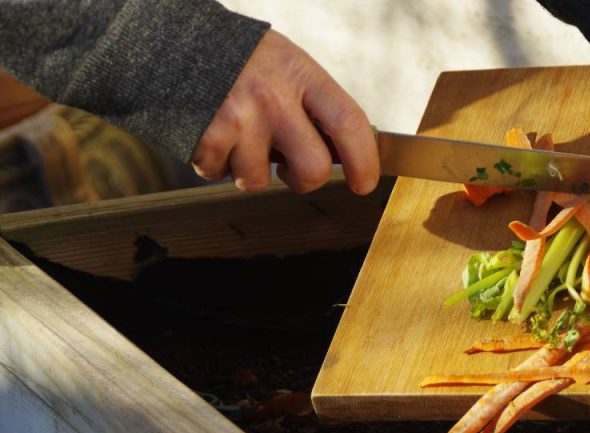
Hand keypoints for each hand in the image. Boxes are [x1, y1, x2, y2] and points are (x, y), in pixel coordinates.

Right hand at [191, 30, 378, 194]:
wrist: (173, 41)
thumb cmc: (242, 63)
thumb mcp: (287, 66)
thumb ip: (315, 107)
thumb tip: (344, 159)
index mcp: (300, 74)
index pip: (348, 122)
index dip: (364, 160)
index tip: (365, 183)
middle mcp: (272, 96)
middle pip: (312, 169)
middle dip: (304, 180)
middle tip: (290, 167)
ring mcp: (238, 117)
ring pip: (258, 182)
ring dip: (249, 171)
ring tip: (240, 137)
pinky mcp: (205, 136)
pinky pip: (218, 175)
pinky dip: (215, 163)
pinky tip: (214, 134)